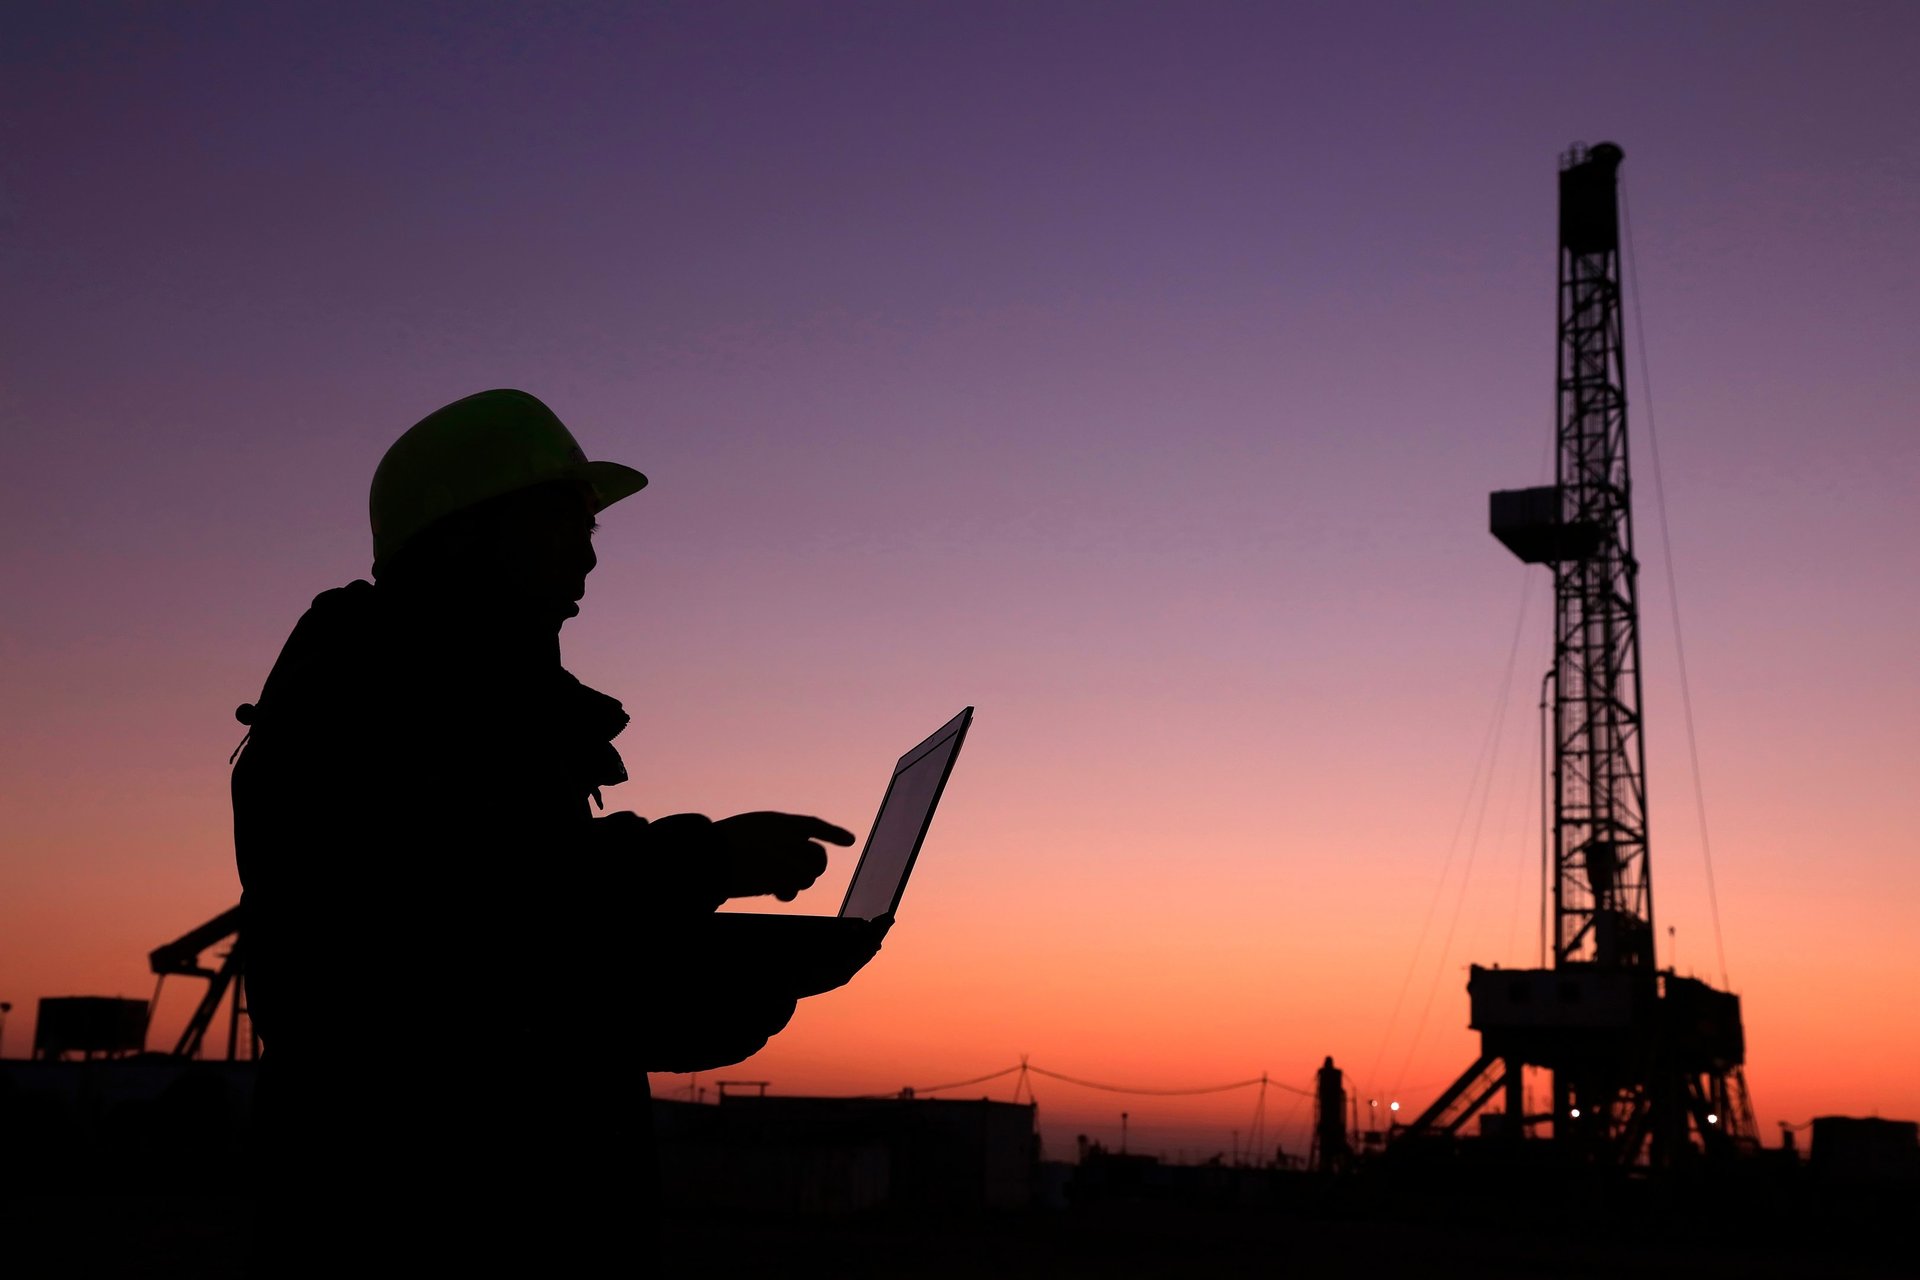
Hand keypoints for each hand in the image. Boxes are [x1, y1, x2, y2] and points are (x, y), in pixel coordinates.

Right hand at [712, 811, 854, 900]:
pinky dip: (787, 892)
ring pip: (809, 875)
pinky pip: (794, 888)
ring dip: (797, 881)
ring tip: (778, 881)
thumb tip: (790, 858)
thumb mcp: (752, 829)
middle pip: (818, 856)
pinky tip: (776, 892)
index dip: (833, 833)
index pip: (814, 826)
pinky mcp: (778, 878)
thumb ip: (775, 838)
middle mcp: (788, 838)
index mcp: (780, 821)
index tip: (850, 841)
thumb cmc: (722, 843)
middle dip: (813, 867)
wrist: (707, 854)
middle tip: (799, 874)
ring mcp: (785, 858)